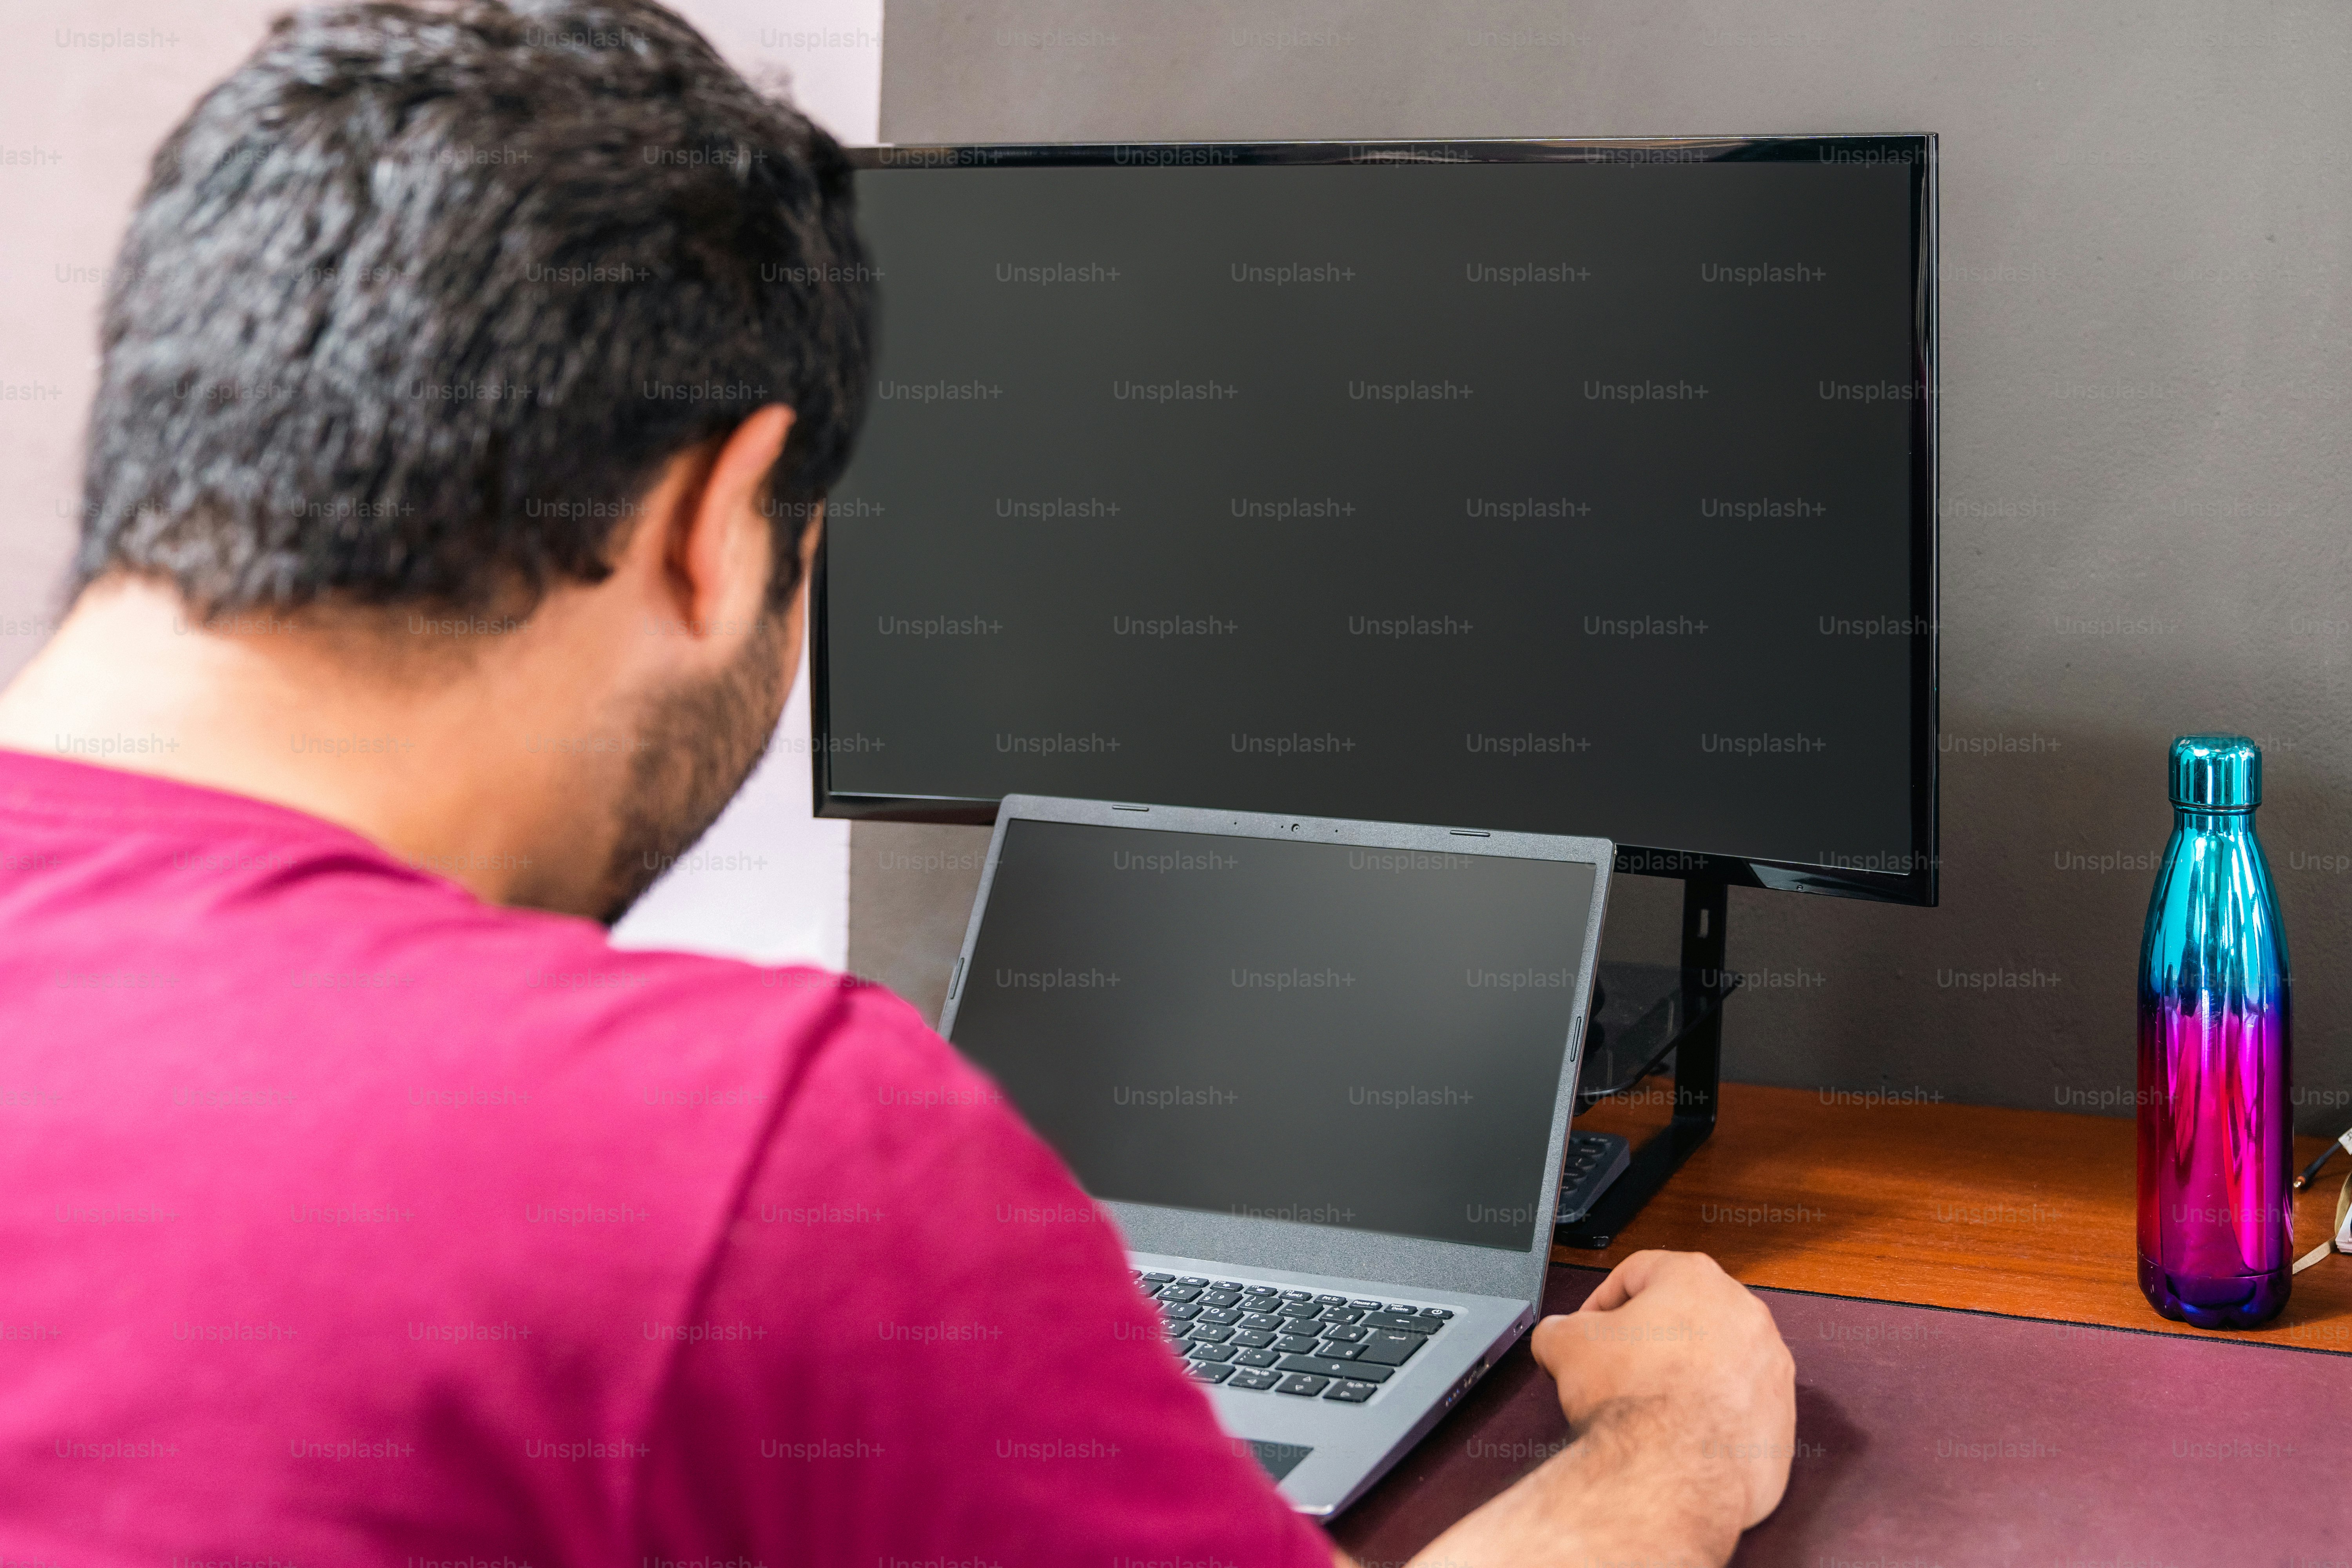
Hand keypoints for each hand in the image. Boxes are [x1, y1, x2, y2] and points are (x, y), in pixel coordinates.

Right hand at [1532, 1250, 1795, 1531]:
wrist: (1670, 1474)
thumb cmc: (1633, 1402)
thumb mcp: (1565, 1346)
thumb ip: (1560, 1327)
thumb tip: (1559, 1334)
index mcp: (1695, 1279)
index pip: (1639, 1271)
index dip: (1602, 1300)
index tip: (1588, 1325)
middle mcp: (1744, 1314)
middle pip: (1685, 1313)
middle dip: (1648, 1336)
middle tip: (1616, 1363)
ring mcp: (1771, 1366)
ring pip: (1718, 1357)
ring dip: (1684, 1372)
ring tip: (1649, 1401)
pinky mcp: (1782, 1416)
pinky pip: (1740, 1403)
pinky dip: (1712, 1412)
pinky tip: (1680, 1431)